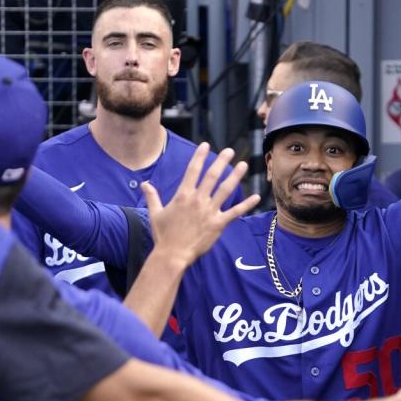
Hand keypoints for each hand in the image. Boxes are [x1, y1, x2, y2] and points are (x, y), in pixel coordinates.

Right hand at [141, 142, 259, 267]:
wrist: (172, 255)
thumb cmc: (163, 235)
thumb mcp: (155, 213)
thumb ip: (152, 196)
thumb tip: (144, 184)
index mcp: (183, 195)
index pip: (192, 170)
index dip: (200, 156)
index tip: (206, 145)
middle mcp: (198, 200)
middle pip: (212, 176)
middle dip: (221, 161)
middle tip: (230, 151)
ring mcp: (209, 211)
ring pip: (225, 190)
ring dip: (235, 176)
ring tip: (243, 165)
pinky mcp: (218, 224)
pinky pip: (235, 212)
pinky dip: (246, 205)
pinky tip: (256, 197)